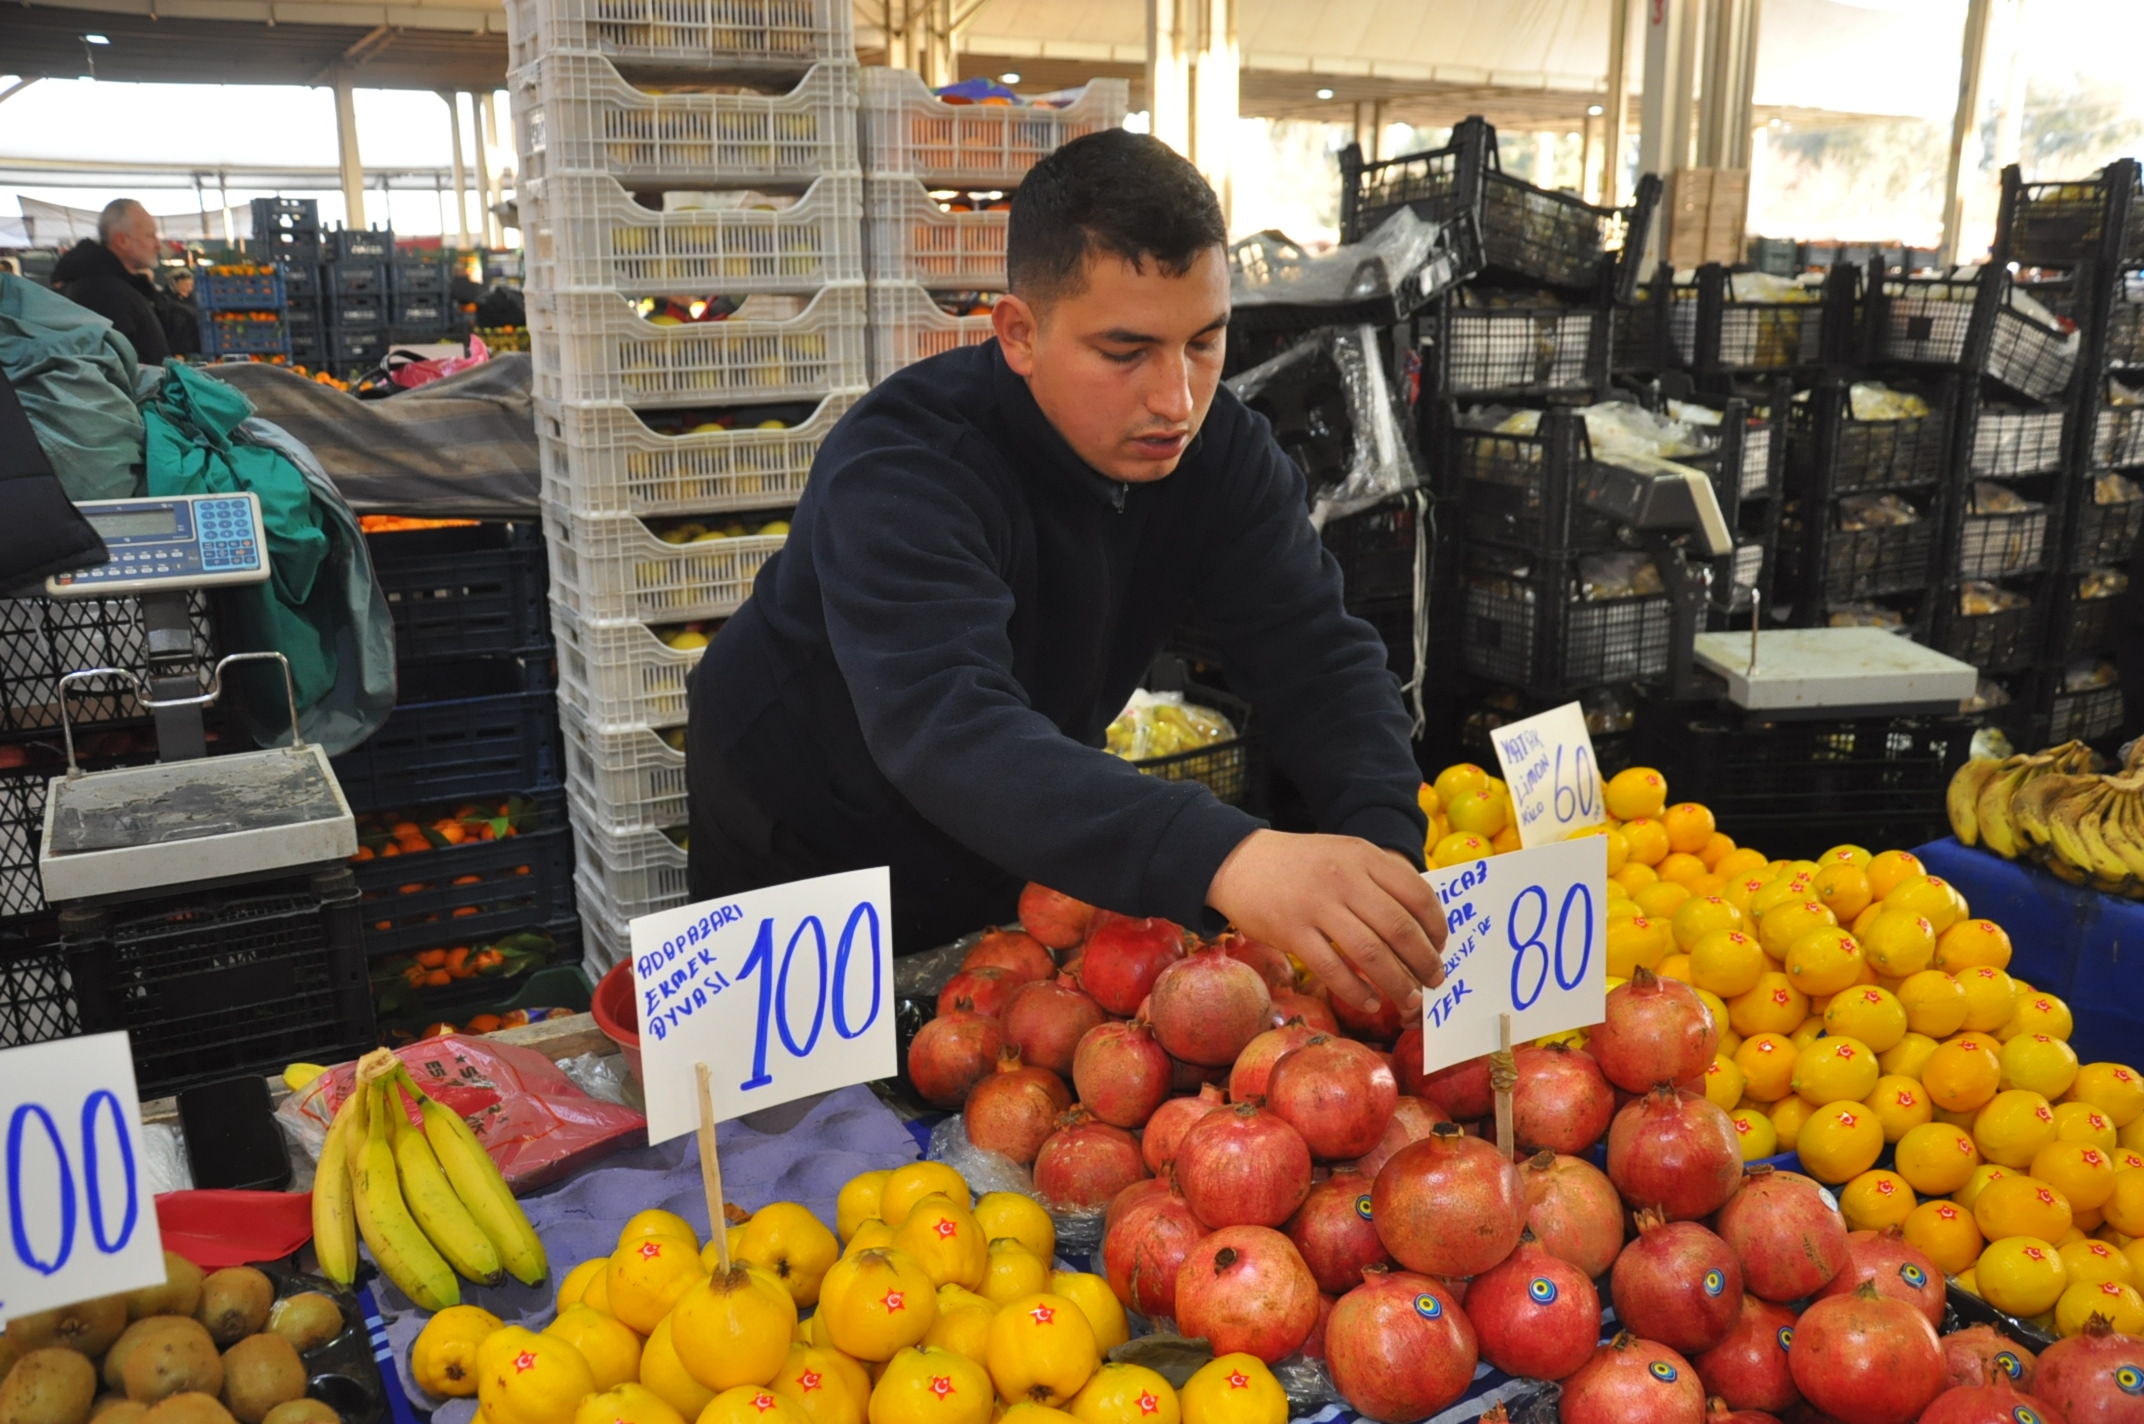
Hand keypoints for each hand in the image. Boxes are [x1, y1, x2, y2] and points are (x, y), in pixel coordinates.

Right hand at [1206, 829, 1446, 1017]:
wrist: (1239, 861)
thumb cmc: (1300, 863)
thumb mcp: (1344, 854)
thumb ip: (1379, 878)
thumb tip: (1420, 926)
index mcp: (1363, 856)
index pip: (1416, 894)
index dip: (1436, 926)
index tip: (1441, 946)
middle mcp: (1344, 879)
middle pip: (1398, 928)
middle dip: (1424, 961)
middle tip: (1435, 980)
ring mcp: (1317, 906)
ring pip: (1370, 953)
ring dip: (1397, 982)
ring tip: (1410, 1000)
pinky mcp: (1292, 932)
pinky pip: (1333, 969)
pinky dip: (1358, 991)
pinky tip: (1372, 1002)